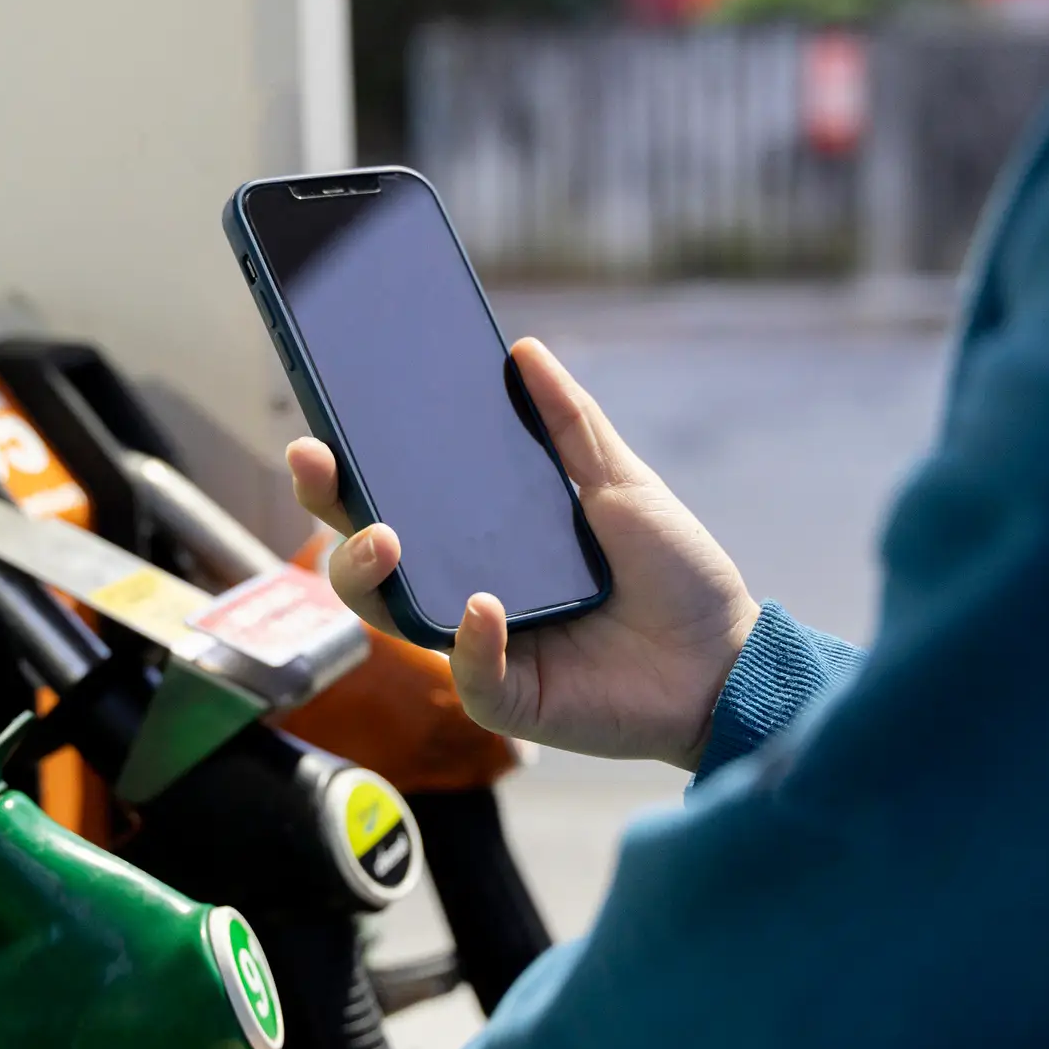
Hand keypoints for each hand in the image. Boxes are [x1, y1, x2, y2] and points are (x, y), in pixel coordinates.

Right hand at [289, 337, 760, 770]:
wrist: (731, 657)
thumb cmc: (676, 576)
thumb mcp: (621, 484)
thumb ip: (570, 424)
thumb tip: (523, 350)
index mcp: (484, 538)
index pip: (396, 501)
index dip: (348, 472)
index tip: (317, 430)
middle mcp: (467, 590)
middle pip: (370, 558)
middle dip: (334, 513)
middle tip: (319, 466)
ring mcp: (481, 646)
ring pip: (392, 618)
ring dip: (372, 575)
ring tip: (385, 536)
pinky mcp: (511, 698)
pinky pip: (469, 674)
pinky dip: (470, 641)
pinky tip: (483, 606)